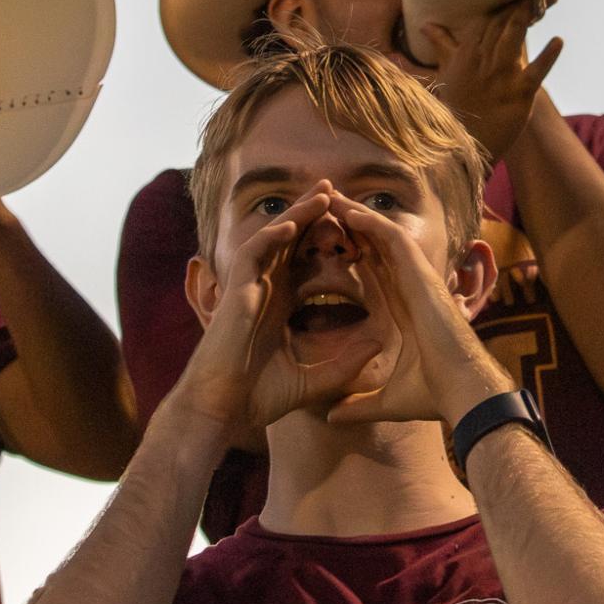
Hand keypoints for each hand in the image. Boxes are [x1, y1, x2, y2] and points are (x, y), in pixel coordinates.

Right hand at [170, 185, 383, 445]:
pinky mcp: (234, 293)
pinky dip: (270, 237)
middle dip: (313, 216)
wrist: (221, 412)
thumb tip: (381, 343)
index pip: (307, 262)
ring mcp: (248, 288)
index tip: (357, 230)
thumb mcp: (313, 380)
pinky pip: (251, 255)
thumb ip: (345, 363)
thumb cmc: (257, 398)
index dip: (328, 244)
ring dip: (297, 214)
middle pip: (292, 242)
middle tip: (338, 192)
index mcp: (281, 305)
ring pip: (274, 239)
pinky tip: (292, 224)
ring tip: (322, 193)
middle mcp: (265, 290)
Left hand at [323, 191, 508, 427]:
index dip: (350, 257)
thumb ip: (358, 405)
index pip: (371, 275)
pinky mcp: (422, 275)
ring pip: (382, 238)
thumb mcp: (385, 401)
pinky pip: (393, 239)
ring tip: (329, 199)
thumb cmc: (434, 396)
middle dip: (350, 229)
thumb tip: (332, 417)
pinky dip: (372, 223)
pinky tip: (348, 211)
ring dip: (356, 217)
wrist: (462, 393)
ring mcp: (416, 280)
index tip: (322, 247)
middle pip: (374, 249)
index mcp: (400, 311)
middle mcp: (408, 290)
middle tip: (321, 210)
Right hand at [423, 0, 562, 163]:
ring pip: (514, 38)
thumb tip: (426, 24)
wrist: (462, 144)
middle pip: (502, 24)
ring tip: (540, 1)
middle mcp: (483, 60)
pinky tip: (558, 41)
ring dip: (526, 18)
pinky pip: (537, 71)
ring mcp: (502, 76)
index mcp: (466, 53)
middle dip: (518, 6)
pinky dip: (549, 56)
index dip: (503, 5)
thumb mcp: (445, 71)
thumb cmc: (455, 107)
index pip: (486, 20)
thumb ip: (442, 44)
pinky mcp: (520, 94)